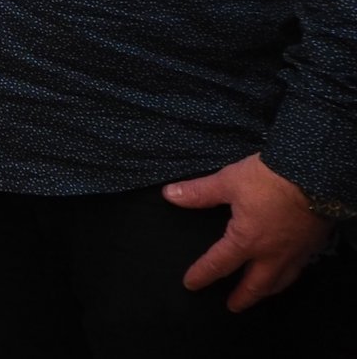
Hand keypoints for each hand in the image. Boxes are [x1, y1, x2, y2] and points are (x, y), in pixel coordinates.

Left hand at [167, 154, 331, 310]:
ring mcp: (295, 253)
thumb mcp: (228, 181)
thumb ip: (199, 193)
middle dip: (242, 297)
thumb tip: (169, 195)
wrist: (315, 176)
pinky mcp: (312, 246)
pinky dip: (287, 277)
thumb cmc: (268, 179)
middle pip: (255, 284)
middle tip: (232, 307)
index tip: (190, 284)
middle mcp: (271, 254)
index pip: (219, 264)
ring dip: (266, 291)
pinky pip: (298, 270)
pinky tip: (286, 273)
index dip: (202, 275)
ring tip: (259, 294)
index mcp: (246, 241)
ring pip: (280, 281)